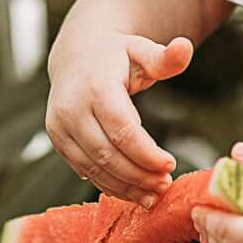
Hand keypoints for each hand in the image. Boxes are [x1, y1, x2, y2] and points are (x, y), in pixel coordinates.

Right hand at [45, 32, 191, 202]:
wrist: (76, 55)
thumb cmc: (117, 54)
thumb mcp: (142, 50)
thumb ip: (166, 57)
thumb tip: (185, 47)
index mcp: (95, 86)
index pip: (121, 129)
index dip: (146, 152)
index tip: (170, 165)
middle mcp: (71, 108)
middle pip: (107, 153)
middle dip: (138, 175)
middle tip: (165, 185)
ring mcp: (59, 126)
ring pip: (94, 167)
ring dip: (125, 186)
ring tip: (153, 195)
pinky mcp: (57, 140)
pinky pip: (84, 169)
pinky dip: (109, 184)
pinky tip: (133, 191)